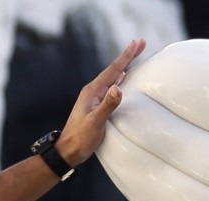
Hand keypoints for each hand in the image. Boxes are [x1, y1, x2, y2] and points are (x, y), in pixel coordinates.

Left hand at [55, 39, 145, 167]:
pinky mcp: (96, 106)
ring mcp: (94, 98)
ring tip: (134, 57)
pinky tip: (122, 80)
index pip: (113, 70)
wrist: (68, 151)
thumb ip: (107, 105)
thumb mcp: (95, 122)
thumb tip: (118, 88)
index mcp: (93, 91)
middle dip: (127, 57)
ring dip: (124, 67)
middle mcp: (93, 91)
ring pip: (113, 78)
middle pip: (114, 70)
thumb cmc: (80, 138)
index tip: (138, 42)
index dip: (126, 56)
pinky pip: (111, 88)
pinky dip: (119, 80)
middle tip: (141, 43)